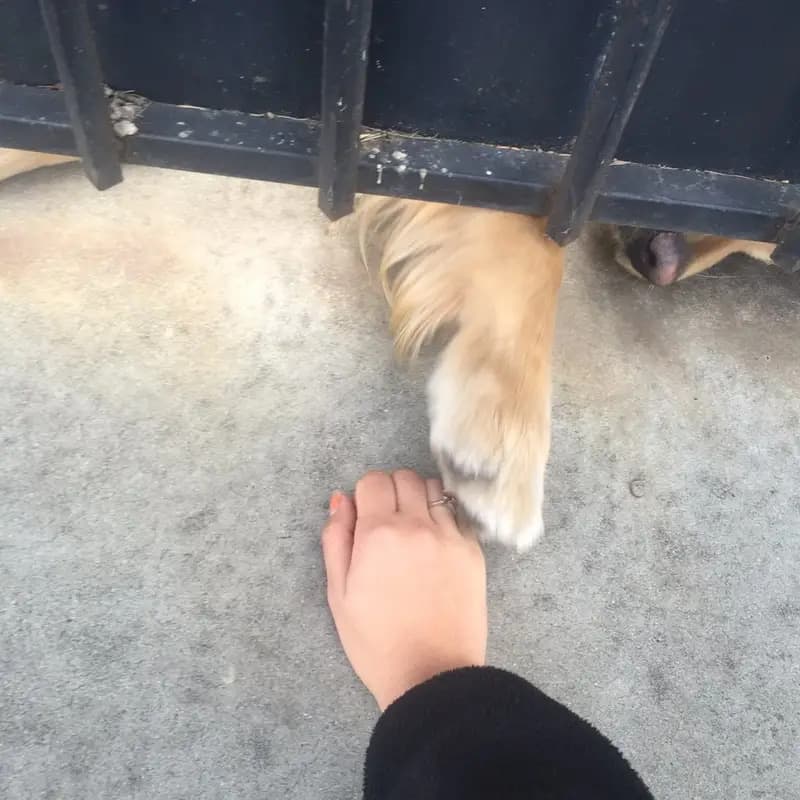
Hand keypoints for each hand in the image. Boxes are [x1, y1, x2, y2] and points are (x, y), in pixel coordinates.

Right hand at [322, 470, 486, 709]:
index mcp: (378, 533)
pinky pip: (456, 515)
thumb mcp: (339, 594)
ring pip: (433, 489)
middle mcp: (417, 525)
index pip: (373, 481)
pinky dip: (443, 518)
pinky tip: (435, 545)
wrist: (432, 676)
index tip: (364, 518)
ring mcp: (449, 536)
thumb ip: (336, 540)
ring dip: (419, 499)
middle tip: (386, 523)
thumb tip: (341, 500)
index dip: (365, 495)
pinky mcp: (473, 552)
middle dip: (391, 491)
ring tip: (413, 530)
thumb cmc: (377, 642)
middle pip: (404, 477)